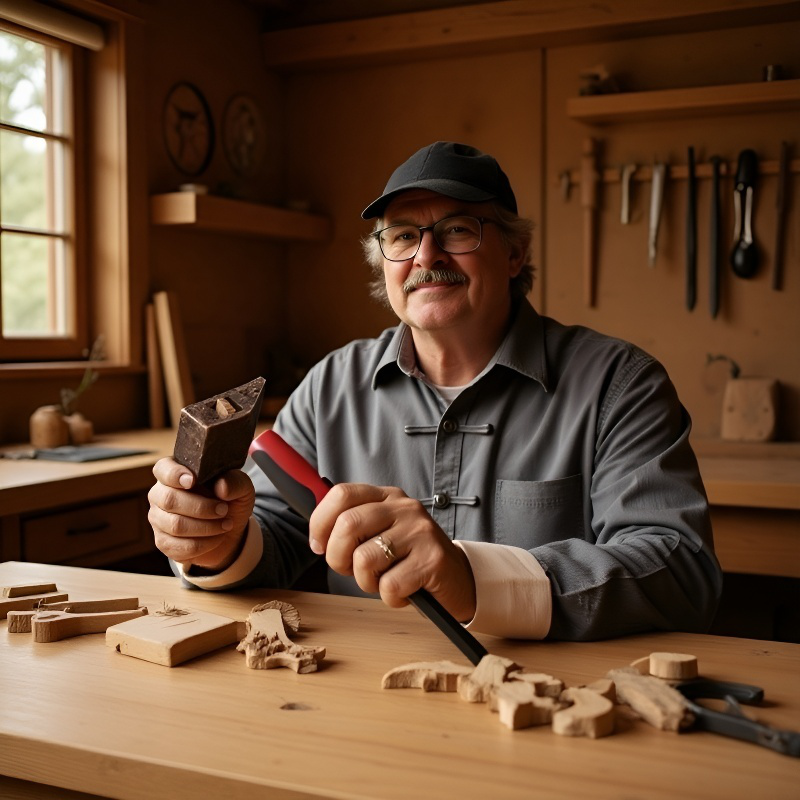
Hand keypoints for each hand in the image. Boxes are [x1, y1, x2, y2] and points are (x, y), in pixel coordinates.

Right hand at [148, 457, 254, 570]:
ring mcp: (158, 519)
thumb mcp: (241, 488)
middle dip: (201, 507)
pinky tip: (216, 538)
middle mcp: (160, 494)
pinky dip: (204, 544)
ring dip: (206, 527)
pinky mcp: (163, 542)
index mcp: (175, 472)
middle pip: (169, 499)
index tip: (192, 481)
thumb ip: (235, 482)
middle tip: (223, 510)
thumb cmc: (230, 501)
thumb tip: (221, 487)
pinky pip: (179, 546)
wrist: (229, 531)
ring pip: (175, 525)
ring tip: (226, 524)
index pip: (163, 469)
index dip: (174, 475)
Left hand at [309, 483, 475, 621]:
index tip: (319, 546)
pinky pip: (389, 585)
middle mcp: (404, 507)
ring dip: (367, 582)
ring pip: (365, 559)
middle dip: (338, 558)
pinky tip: (405, 591)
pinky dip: (391, 597)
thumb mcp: (380, 534)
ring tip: (385, 581)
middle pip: (347, 525)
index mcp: (387, 496)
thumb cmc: (409, 560)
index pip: (341, 494)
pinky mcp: (432, 559)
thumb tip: (317, 539)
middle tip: (351, 571)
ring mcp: (420, 531)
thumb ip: (352, 528)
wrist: (458, 579)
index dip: (320, 522)